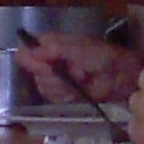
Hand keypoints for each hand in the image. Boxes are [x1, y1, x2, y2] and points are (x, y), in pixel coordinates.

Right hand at [19, 36, 138, 106]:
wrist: (119, 77)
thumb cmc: (102, 56)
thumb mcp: (81, 49)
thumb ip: (57, 50)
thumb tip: (33, 52)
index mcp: (48, 44)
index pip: (25, 52)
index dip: (31, 61)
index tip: (47, 67)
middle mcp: (46, 61)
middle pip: (33, 73)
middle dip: (54, 76)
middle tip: (76, 73)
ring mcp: (52, 78)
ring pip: (44, 87)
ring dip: (64, 86)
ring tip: (82, 80)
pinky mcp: (60, 94)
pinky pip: (54, 98)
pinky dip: (68, 95)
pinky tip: (79, 91)